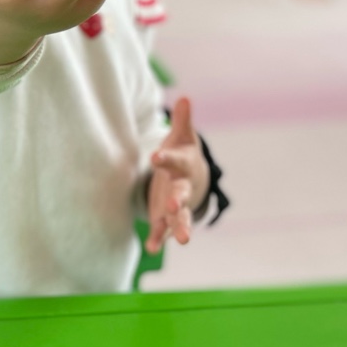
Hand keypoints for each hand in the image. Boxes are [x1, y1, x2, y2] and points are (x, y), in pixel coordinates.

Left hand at [145, 97, 210, 254]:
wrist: (194, 179)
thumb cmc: (183, 153)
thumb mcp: (183, 137)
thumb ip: (183, 121)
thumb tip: (185, 97)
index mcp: (182, 165)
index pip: (174, 161)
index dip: (165, 158)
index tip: (155, 155)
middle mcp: (181, 187)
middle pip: (181, 195)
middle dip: (177, 201)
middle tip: (172, 206)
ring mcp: (175, 205)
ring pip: (178, 218)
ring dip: (178, 228)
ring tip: (182, 241)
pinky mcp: (166, 217)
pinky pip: (163, 230)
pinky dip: (159, 239)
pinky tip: (151, 248)